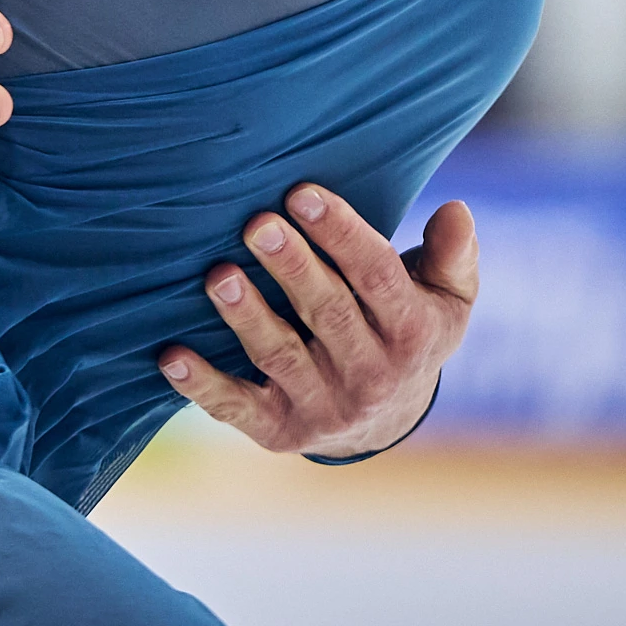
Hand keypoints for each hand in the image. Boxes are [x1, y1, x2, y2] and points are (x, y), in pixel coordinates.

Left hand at [157, 189, 477, 460]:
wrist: (386, 419)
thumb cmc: (409, 328)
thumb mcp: (448, 297)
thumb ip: (453, 255)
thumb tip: (455, 211)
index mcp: (412, 333)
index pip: (376, 278)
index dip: (342, 235)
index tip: (302, 194)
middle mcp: (370, 375)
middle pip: (328, 314)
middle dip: (292, 268)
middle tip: (256, 223)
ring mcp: (323, 407)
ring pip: (280, 358)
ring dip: (247, 318)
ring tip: (218, 276)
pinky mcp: (279, 432)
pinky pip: (237, 409)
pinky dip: (202, 386)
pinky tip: (170, 356)